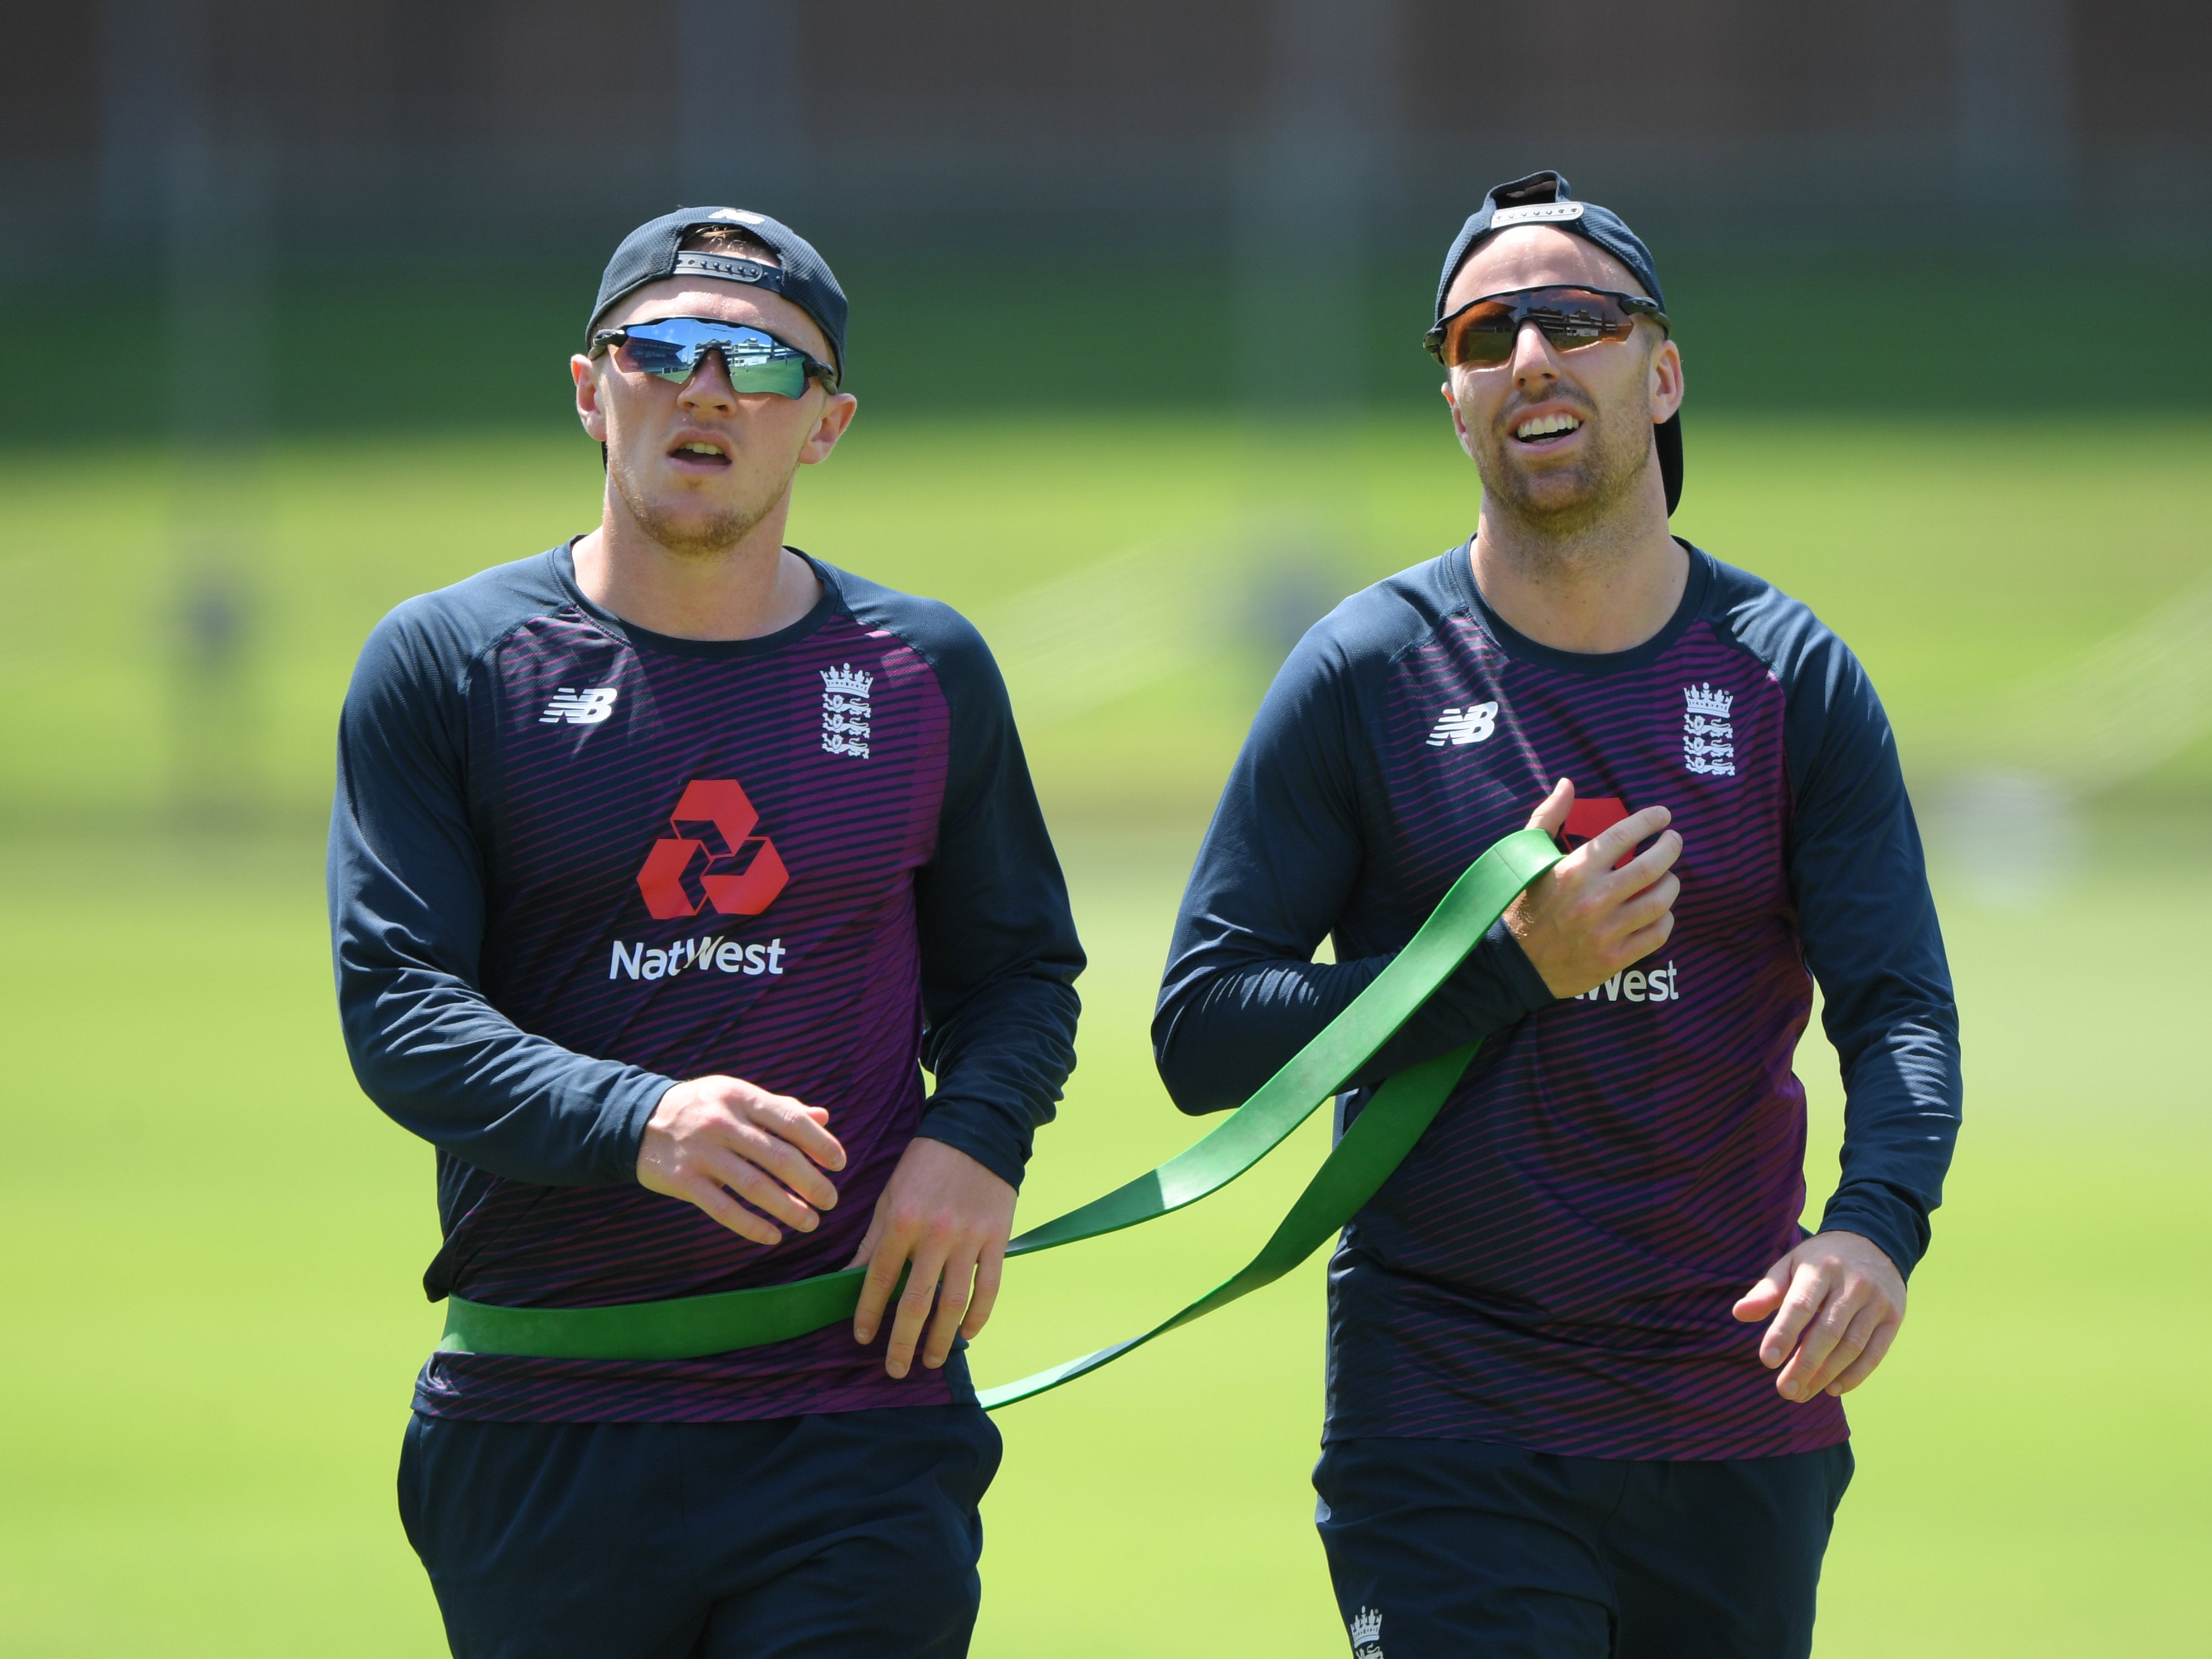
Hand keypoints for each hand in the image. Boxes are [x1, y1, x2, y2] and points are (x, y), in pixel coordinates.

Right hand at [636, 1076, 844, 1246]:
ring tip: (811, 1222)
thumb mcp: (738, 1096)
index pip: (790, 1120)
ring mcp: (701, 1153)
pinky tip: (773, 1236)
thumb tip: (824, 1118)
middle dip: (810, 1182)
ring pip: (753, 1187)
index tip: (839, 1163)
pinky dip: (751, 1226)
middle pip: (777, 1157)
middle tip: (831, 1200)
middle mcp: (722, 1123)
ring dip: (787, 1208)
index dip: (819, 1143)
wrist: (637, 1120)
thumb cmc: (702, 1107)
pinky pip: (723, 1209)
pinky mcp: (684, 1180)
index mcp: (741, 1098)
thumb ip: (780, 1107)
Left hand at [846, 1137, 1016, 1378]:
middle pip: (916, 1302)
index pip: (879, 1279)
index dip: (868, 1313)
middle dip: (903, 1342)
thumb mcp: (891, 1194)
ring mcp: (969, 1239)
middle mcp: (935, 1234)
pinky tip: (968, 1334)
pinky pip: (989, 1287)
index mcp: (902, 1220)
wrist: (978, 1131)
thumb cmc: (926, 1164)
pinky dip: (979, 1316)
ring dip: (941, 1339)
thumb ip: (874, 1239)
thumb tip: (849, 1278)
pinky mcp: (997, 1238)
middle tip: (896, 1369)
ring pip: (954, 1303)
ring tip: (931, 1360)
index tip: (862, 1338)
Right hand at [1506, 777, 1680, 998]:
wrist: (1512, 963)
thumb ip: (1549, 817)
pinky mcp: (1614, 959)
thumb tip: (1567, 783)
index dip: (1649, 821)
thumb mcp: (1528, 857)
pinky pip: (1656, 935)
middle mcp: (1593, 900)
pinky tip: (1659, 912)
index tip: (1662, 815)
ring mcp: (1606, 932)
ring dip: (1671, 884)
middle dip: (1671, 847)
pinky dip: (1664, 920)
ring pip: (1659, 902)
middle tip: (1674, 840)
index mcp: (1574, 871)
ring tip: (1668, 877)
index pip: (1623, 836)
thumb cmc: (1522, 904)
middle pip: (1652, 866)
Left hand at [1733, 1231, 1906, 1401]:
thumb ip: (1767, 1291)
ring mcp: (1877, 1301)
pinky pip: (1875, 1352)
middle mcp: (1852, 1284)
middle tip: (1785, 1391)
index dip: (1783, 1333)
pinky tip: (1833, 1388)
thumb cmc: (1821, 1260)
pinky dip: (1855, 1375)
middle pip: (1828, 1331)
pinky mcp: (1893, 1317)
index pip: (1800, 1305)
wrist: (1873, 1242)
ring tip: (1803, 1393)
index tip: (1767, 1361)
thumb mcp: (1791, 1264)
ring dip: (1826, 1375)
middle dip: (1805, 1364)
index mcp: (1820, 1268)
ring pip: (1852, 1346)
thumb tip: (1739, 1313)